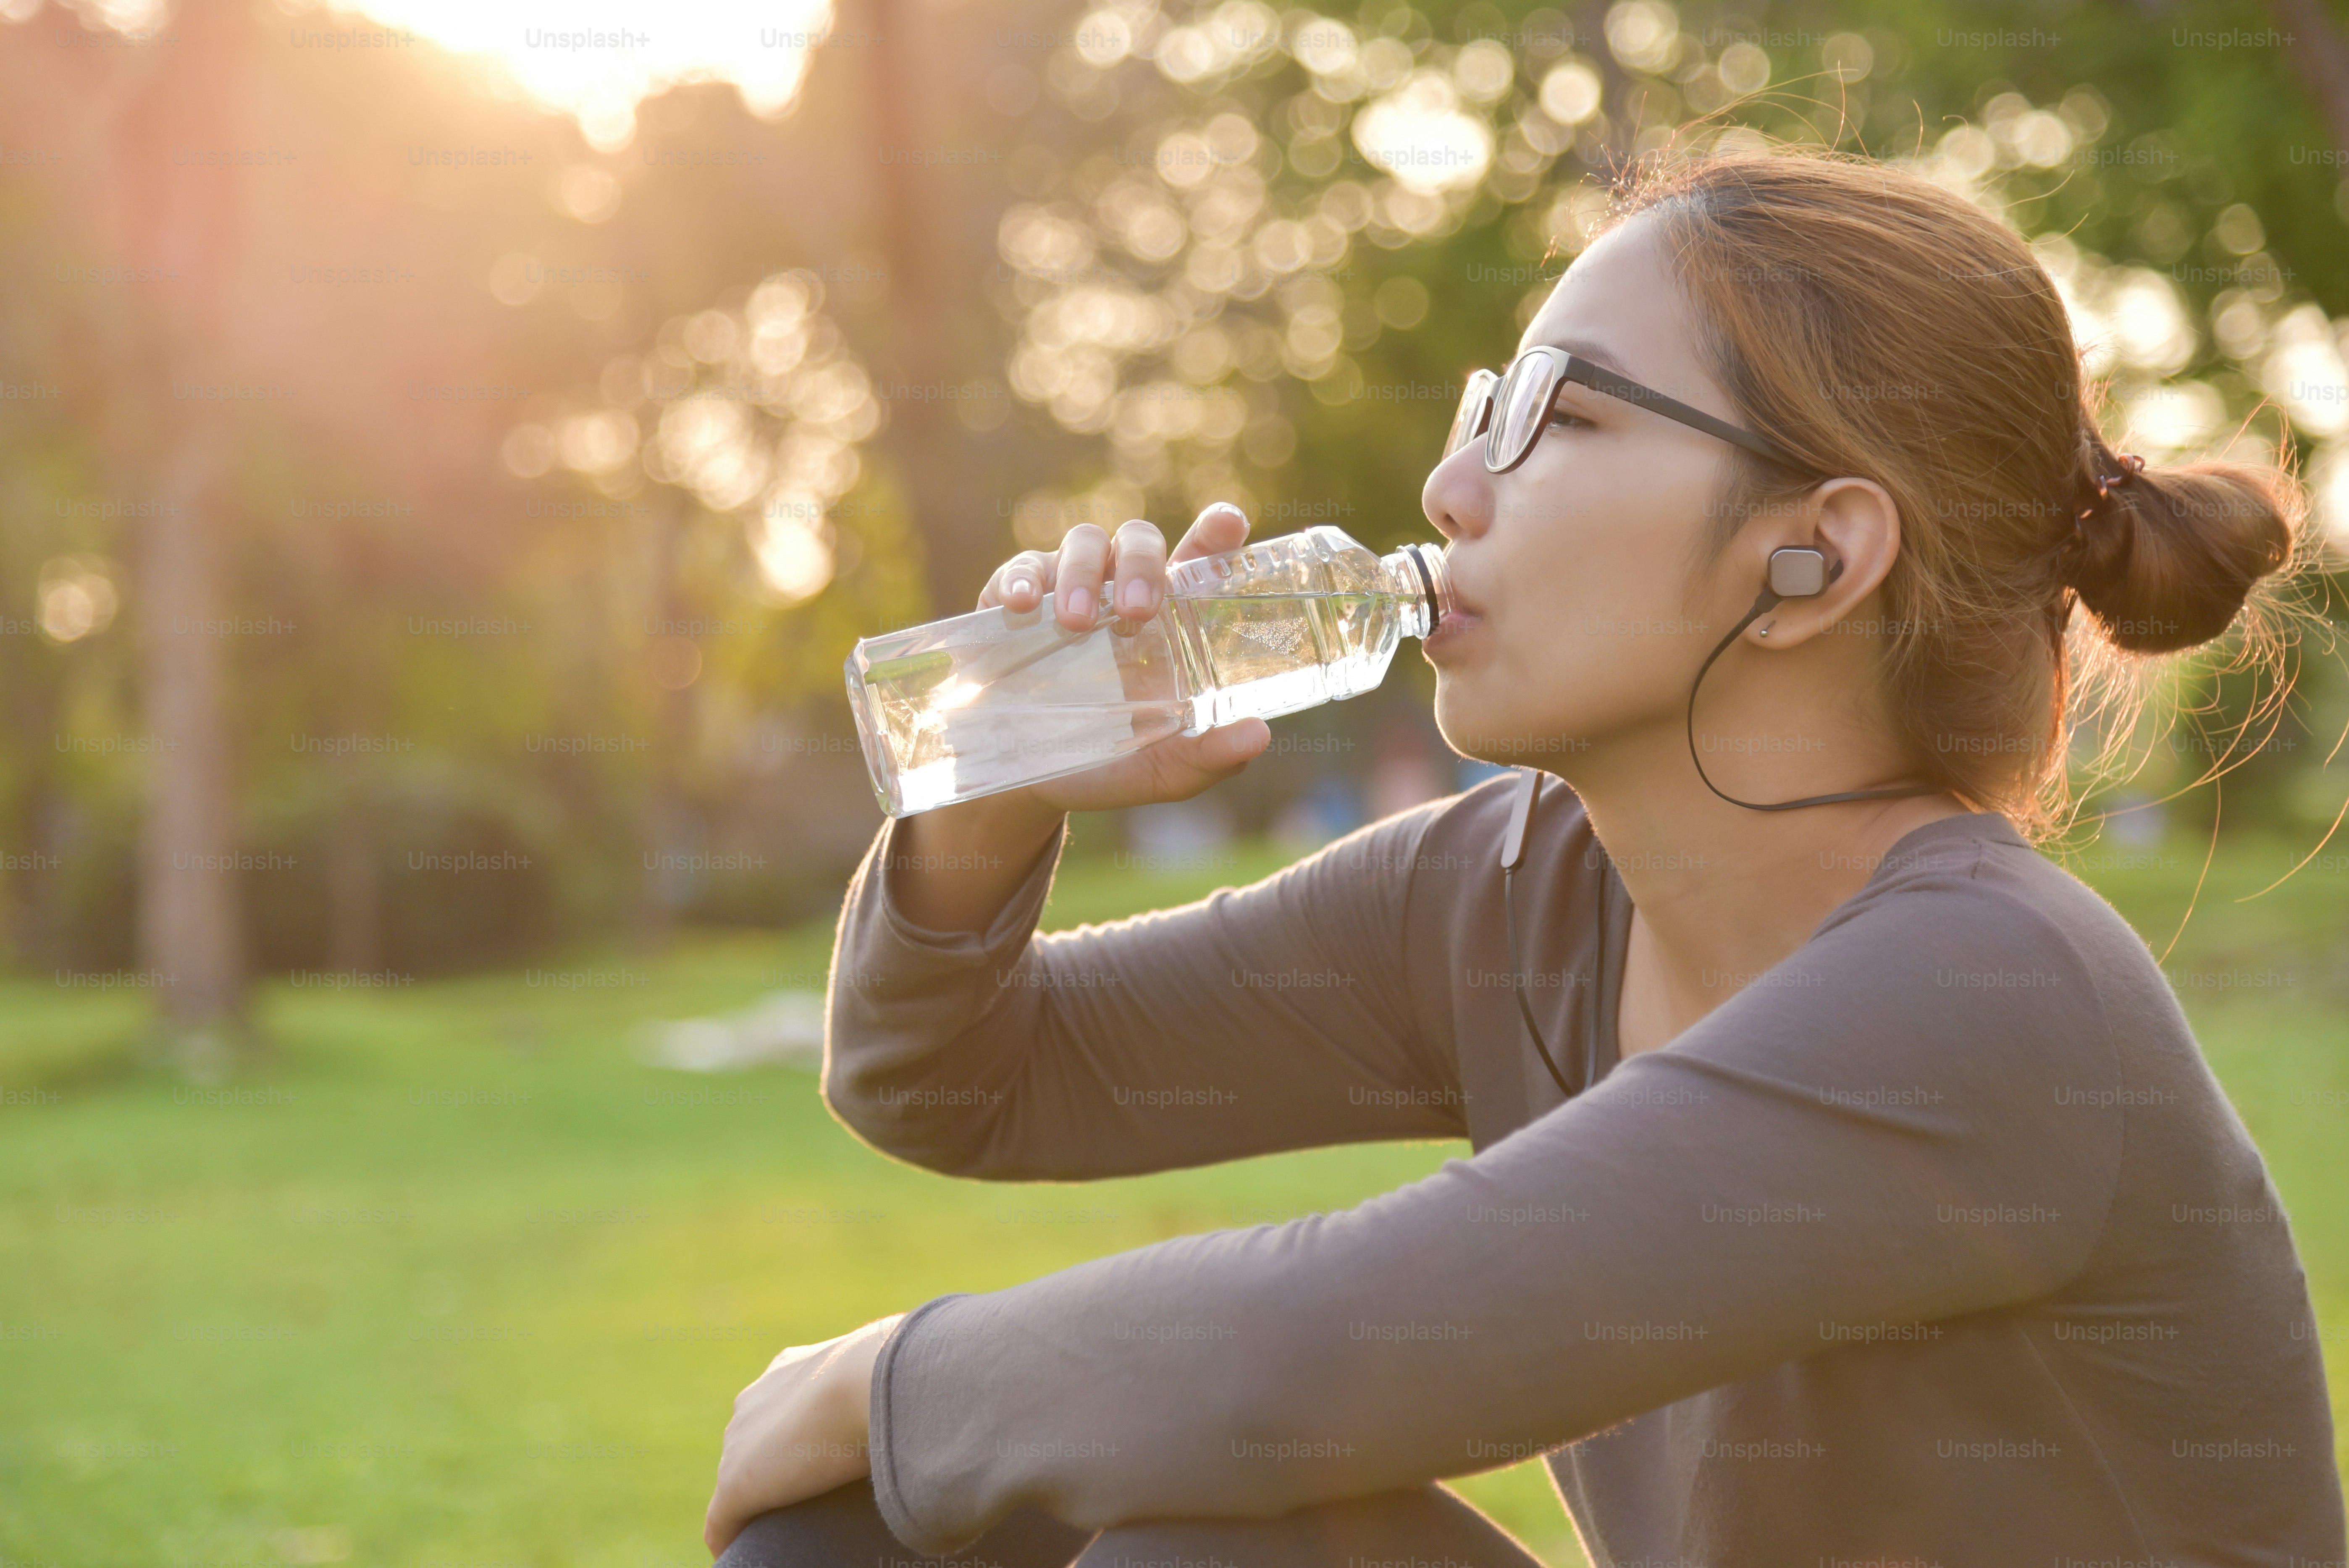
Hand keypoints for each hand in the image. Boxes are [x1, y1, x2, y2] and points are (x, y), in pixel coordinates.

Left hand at [704, 1312, 905, 1556]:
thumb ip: (897, 1388)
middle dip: (772, 1473)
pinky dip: (732, 1541)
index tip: (818, 1462)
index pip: (780, 1409)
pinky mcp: (735, 1485)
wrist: (870, 1381)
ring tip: (787, 1532)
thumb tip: (932, 1399)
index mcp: (789, 1369)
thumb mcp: (895, 1373)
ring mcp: (738, 1444)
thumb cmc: (896, 1371)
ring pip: (736, 1485)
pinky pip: (721, 1524)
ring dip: (757, 1509)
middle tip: (811, 1502)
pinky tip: (745, 1555)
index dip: (796, 1438)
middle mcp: (752, 1401)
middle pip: (750, 1447)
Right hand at [973, 502, 1271, 815]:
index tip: (1227, 524)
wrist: (1025, 780)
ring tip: (1076, 623)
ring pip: (1084, 541)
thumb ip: (1211, 755)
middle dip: (1141, 563)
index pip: (1199, 561)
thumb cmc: (1106, 762)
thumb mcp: (1163, 771)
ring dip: (1082, 573)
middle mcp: (1120, 590)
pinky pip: (1021, 568)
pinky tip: (1022, 606)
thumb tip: (1258, 734)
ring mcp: (1067, 587)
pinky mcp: (1015, 597)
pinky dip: (1021, 579)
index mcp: (1168, 619)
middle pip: (1139, 540)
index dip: (1215, 534)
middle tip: (1136, 610)